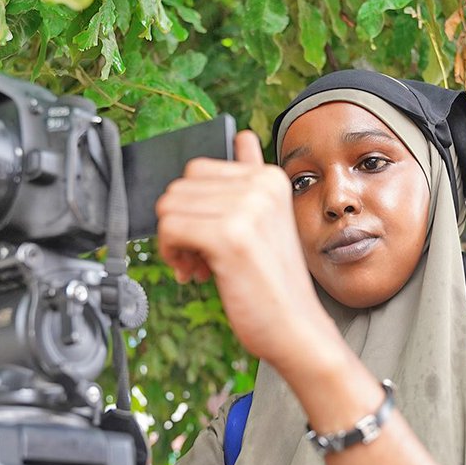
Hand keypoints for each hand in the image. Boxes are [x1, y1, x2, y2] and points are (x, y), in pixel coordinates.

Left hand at [155, 131, 337, 371]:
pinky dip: (171, 253)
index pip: (198, 169)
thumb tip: (242, 135)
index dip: (191, 205)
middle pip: (179, 187)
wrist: (296, 328)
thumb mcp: (266, 219)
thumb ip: (250, 177)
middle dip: (178, 223)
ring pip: (169, 207)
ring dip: (172, 241)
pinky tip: (193, 272)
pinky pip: (170, 228)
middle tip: (197, 256)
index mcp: (269, 177)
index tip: (205, 235)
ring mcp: (247, 209)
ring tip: (196, 265)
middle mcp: (260, 186)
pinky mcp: (230, 237)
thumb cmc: (275, 282)